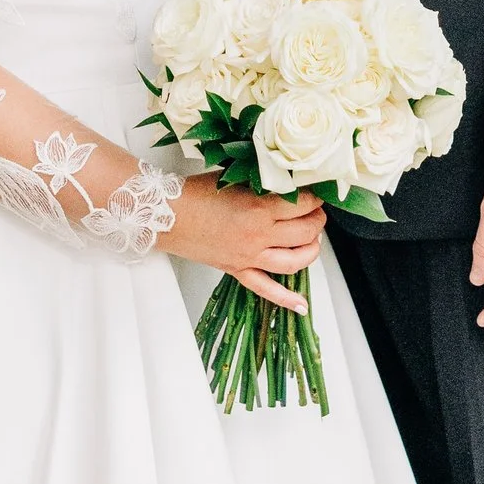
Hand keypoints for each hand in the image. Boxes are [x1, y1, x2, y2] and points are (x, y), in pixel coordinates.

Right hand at [167, 174, 325, 312]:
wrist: (166, 215)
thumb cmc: (195, 193)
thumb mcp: (234, 179)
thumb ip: (262, 183)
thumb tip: (287, 181)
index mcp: (259, 208)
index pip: (303, 204)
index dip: (315, 198)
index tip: (316, 193)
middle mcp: (258, 235)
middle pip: (305, 232)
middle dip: (317, 221)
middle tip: (316, 213)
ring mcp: (249, 256)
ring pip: (294, 262)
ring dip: (311, 251)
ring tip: (313, 240)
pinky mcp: (238, 269)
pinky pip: (266, 288)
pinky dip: (286, 299)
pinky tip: (302, 305)